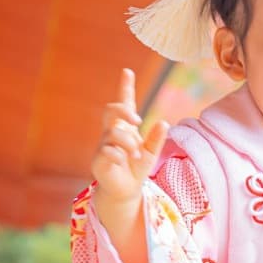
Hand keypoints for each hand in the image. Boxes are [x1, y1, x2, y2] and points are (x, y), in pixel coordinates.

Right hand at [91, 68, 168, 204]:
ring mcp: (103, 145)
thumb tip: (164, 122)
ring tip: (137, 156)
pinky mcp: (98, 159)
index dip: (125, 87)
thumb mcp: (151, 153)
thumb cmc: (136, 168)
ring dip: (128, 143)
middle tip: (138, 121)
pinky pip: (106, 150)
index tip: (127, 71)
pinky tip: (123, 161)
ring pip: (113, 133)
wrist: (126, 191)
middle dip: (123, 110)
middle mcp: (112, 133)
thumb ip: (156, 139)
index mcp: (125, 128)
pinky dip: (118, 154)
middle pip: (111, 110)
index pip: (124, 103)